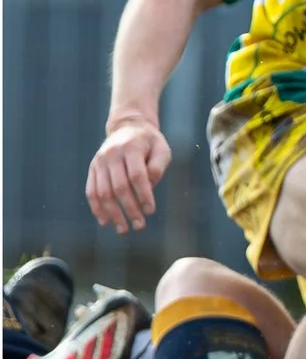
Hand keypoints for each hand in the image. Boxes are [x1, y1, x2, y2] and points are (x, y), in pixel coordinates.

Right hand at [89, 116, 172, 233]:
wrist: (127, 128)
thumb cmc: (149, 143)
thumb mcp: (162, 148)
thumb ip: (158, 165)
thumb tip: (150, 184)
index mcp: (131, 147)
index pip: (137, 176)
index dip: (143, 195)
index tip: (151, 211)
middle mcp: (111, 155)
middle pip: (119, 187)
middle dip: (129, 209)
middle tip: (140, 226)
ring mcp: (99, 162)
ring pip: (103, 192)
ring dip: (112, 214)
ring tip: (123, 229)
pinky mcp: (92, 169)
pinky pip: (91, 191)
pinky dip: (97, 208)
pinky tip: (105, 222)